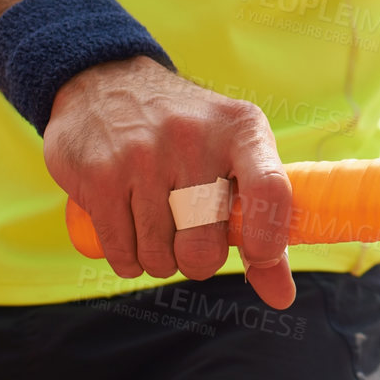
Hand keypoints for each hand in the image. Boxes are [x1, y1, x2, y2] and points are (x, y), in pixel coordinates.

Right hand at [43, 56, 295, 308]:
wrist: (106, 82)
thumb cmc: (191, 135)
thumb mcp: (236, 153)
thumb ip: (264, 221)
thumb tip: (281, 298)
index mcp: (242, 129)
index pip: (270, 189)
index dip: (269, 239)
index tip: (258, 255)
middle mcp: (194, 138)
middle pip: (205, 242)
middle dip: (198, 261)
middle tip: (193, 245)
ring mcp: (142, 155)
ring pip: (159, 254)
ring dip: (160, 261)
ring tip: (161, 234)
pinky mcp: (99, 175)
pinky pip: (122, 251)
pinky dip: (129, 261)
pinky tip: (133, 240)